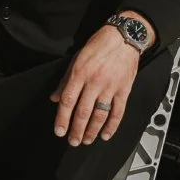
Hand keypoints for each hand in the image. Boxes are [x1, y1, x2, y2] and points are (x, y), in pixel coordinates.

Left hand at [51, 25, 140, 145]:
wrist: (123, 38)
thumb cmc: (98, 46)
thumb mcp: (76, 59)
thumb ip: (65, 80)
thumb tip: (55, 98)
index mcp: (79, 73)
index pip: (68, 101)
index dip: (62, 119)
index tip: (59, 131)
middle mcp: (94, 82)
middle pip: (83, 112)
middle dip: (77, 130)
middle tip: (73, 141)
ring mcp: (110, 87)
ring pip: (99, 114)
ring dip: (92, 130)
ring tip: (87, 140)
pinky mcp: (124, 90)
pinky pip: (118, 111)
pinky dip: (112, 125)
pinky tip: (105, 134)